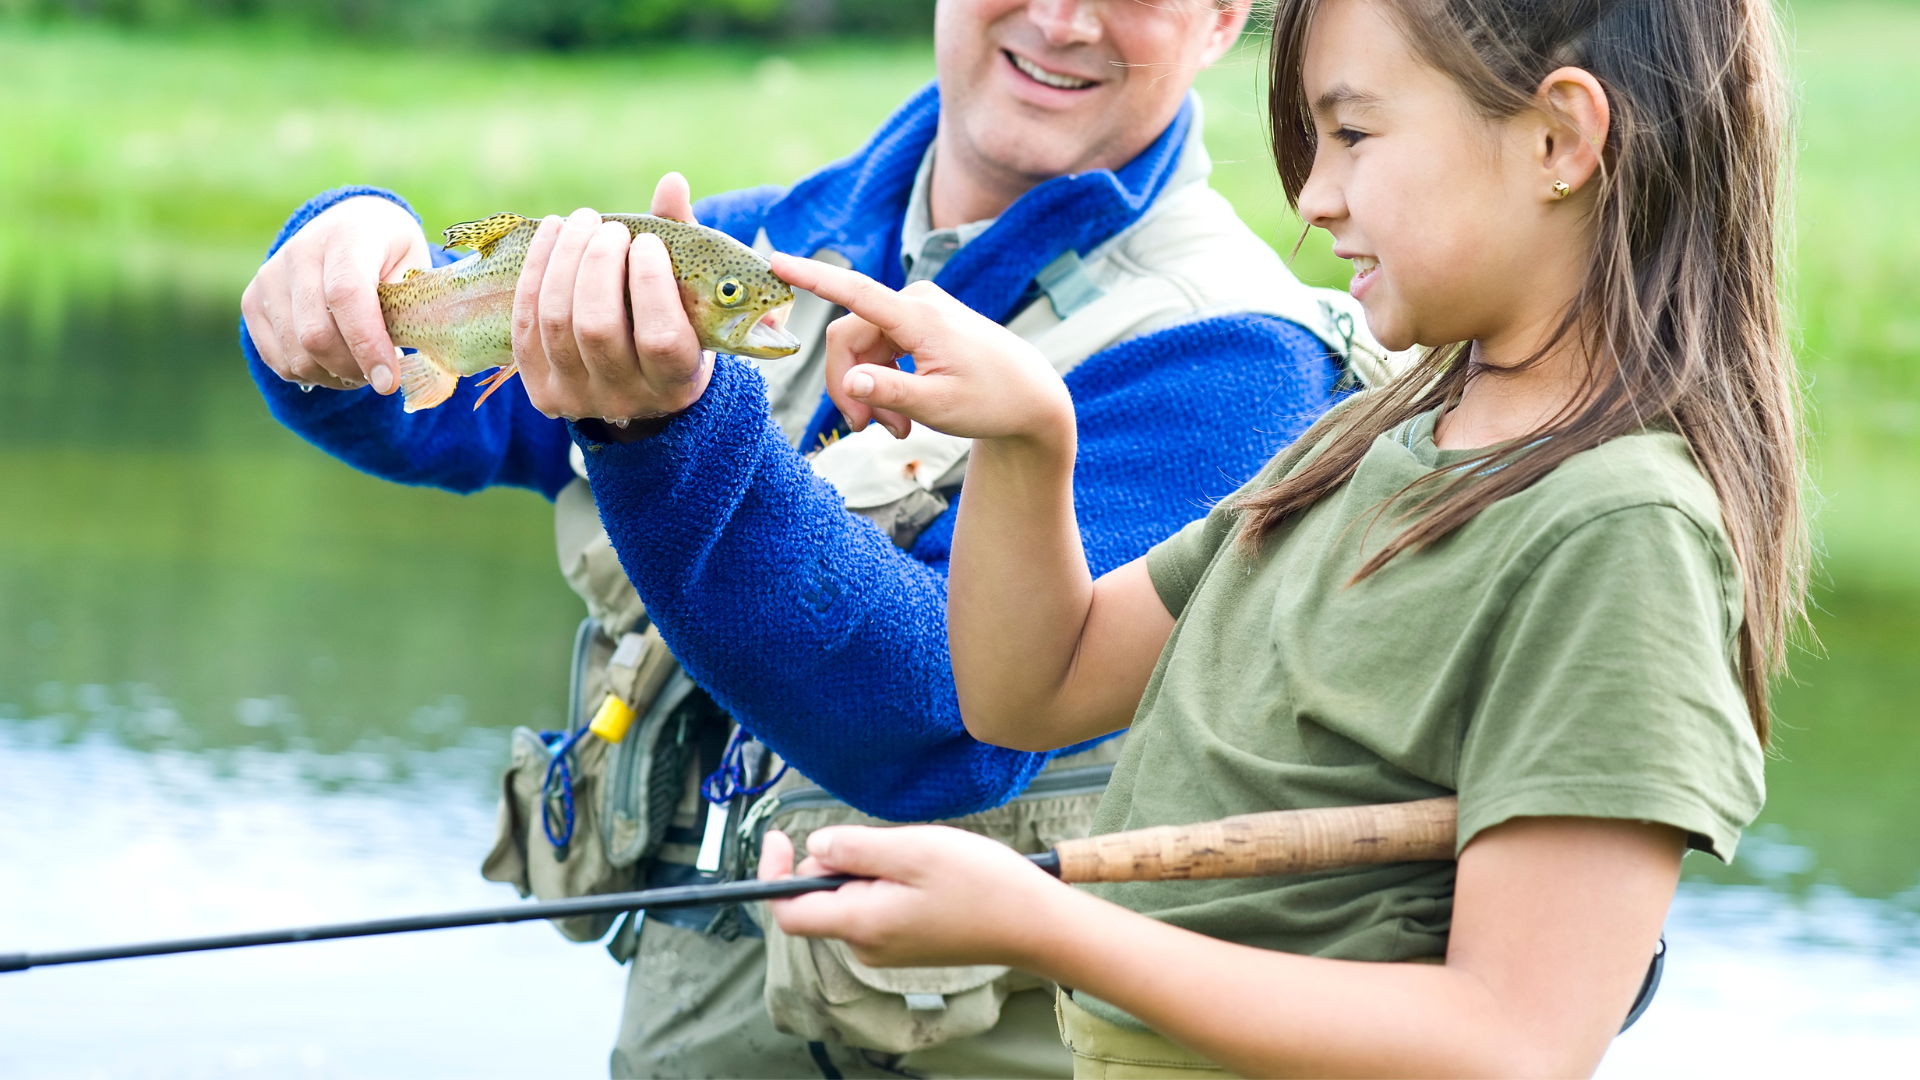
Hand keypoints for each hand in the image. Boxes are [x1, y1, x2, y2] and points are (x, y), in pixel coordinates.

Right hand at [241, 195, 430, 393]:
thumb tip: (398, 361)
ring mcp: (270, 277)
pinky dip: (312, 375)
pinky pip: (278, 360)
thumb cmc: (390, 253)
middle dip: (354, 369)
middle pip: (316, 333)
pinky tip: (336, 363)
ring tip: (362, 367)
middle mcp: (299, 252)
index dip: (367, 344)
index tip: (389, 382)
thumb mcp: (414, 268)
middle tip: (383, 376)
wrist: (349, 224)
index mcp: (347, 236)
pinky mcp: (253, 300)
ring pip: (296, 354)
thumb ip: (409, 308)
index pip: (347, 295)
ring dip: (335, 376)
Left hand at [513, 173, 711, 437]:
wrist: (639, 387)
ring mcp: (577, 397)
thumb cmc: (677, 327)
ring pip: (557, 321)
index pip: (660, 338)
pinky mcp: (541, 389)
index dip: (650, 283)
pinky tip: (553, 234)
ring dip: (564, 259)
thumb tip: (671, 183)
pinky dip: (536, 271)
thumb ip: (684, 242)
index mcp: (676, 382)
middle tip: (610, 229)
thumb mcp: (691, 295)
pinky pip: (526, 324)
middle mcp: (626, 398)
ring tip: (582, 222)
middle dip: (598, 264)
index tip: (647, 243)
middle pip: (598, 327)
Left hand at [759, 825, 1072, 970]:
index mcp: (862, 924)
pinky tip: (929, 873)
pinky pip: (878, 906)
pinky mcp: (907, 944)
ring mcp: (888, 949)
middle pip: (823, 898)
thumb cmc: (980, 883)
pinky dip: (890, 882)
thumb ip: (855, 849)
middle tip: (891, 840)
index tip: (780, 835)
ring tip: (920, 856)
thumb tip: (812, 848)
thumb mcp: (913, 849)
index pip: (789, 911)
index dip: (773, 874)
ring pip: (853, 898)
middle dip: (840, 860)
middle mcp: (867, 945)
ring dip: (871, 868)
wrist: (1034, 923)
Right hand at [769, 257, 1072, 450]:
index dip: (812, 278)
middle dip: (851, 386)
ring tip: (895, 430)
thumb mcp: (939, 406)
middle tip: (866, 431)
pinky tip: (902, 415)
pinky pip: (880, 350)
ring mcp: (917, 310)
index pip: (855, 293)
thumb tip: (850, 383)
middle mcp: (916, 303)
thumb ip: (891, 393)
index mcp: (920, 317)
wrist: (1032, 397)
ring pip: (862, 349)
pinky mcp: (919, 323)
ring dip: (870, 391)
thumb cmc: (992, 401)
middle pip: (849, 339)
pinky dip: (883, 382)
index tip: (775, 261)